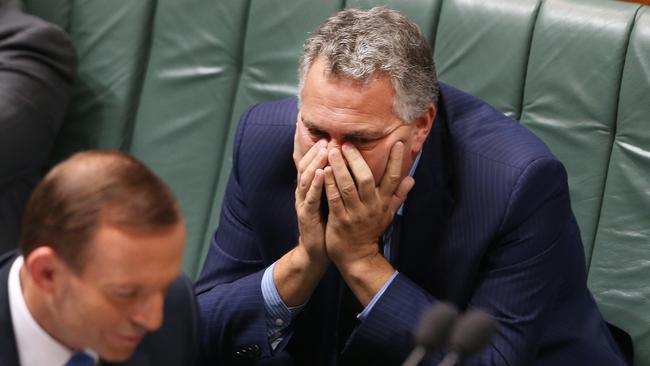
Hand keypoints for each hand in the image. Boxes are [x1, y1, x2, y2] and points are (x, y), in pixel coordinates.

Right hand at [272, 136, 329, 306]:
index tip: (330, 137)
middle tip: (326, 139)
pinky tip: (320, 173)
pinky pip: (310, 198)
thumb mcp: (333, 200)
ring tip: (323, 151)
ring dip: (314, 163)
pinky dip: (314, 185)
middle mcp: (305, 193)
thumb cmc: (327, 223)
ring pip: (306, 179)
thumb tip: (351, 167)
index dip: (319, 150)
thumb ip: (338, 184)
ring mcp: (303, 203)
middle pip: (307, 167)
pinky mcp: (305, 215)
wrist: (317, 251)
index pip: (313, 164)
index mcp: (312, 188)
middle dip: (316, 152)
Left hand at [323, 141, 413, 267]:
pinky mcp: (339, 221)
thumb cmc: (371, 231)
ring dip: (339, 167)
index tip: (397, 142)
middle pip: (365, 178)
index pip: (393, 178)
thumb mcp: (388, 214)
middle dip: (356, 159)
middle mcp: (370, 207)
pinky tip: (323, 171)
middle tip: (346, 143)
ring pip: (347, 186)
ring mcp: (354, 214)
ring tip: (332, 150)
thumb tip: (412, 179)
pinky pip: (333, 199)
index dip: (396, 160)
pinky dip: (328, 184)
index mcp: (383, 203)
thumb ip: (398, 195)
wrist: (357, 257)